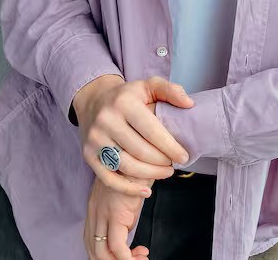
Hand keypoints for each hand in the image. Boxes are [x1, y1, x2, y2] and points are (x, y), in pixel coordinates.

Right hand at [74, 75, 193, 194]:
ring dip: (150, 174)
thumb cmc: (128, 96)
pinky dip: (128, 188)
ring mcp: (95, 139)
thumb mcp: (149, 86)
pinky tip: (146, 191)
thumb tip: (189, 104)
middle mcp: (106, 121)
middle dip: (162, 162)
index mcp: (124, 103)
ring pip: (126, 166)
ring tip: (165, 172)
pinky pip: (109, 178)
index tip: (184, 156)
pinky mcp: (88, 154)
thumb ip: (171, 91)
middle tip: (173, 164)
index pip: (152, 131)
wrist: (93, 100)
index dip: (170, 147)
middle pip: (140, 151)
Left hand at [84, 175, 150, 259]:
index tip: (128, 254)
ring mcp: (103, 215)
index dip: (107, 255)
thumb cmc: (136, 172)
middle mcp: (94, 214)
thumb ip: (122, 211)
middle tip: (136, 258)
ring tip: (141, 257)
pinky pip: (118, 247)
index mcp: (94, 210)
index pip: (91, 242)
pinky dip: (128, 257)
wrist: (142, 156)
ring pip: (102, 254)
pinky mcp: (116, 214)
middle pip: (93, 251)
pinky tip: (142, 253)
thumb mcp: (124, 195)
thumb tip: (128, 228)